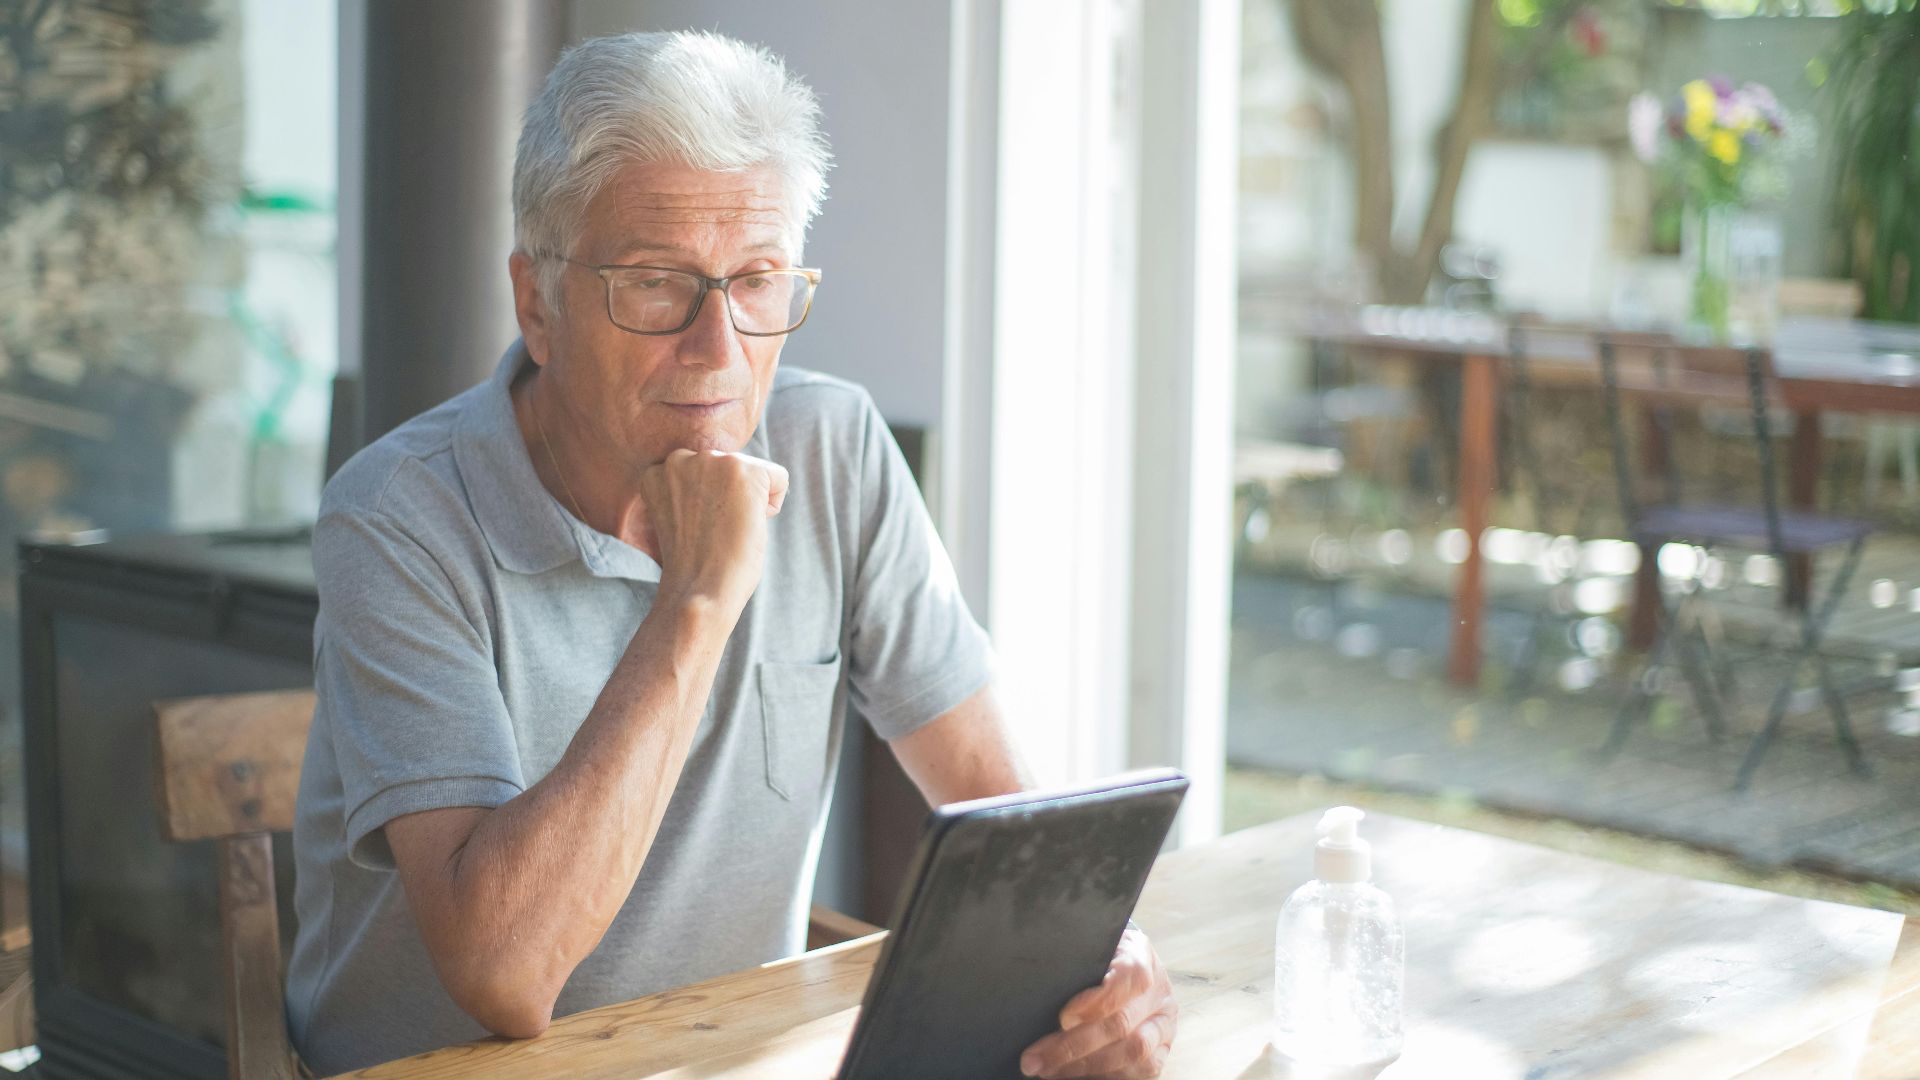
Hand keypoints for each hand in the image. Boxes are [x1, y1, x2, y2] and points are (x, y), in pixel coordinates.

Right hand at [638, 449, 788, 613]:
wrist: (699, 590)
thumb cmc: (693, 565)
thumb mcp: (679, 515)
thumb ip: (692, 488)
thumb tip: (725, 478)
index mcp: (659, 470)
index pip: (705, 474)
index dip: (711, 506)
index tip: (699, 530)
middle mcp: (681, 457)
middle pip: (730, 468)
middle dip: (731, 499)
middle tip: (714, 532)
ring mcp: (711, 460)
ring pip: (753, 472)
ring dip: (749, 502)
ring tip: (727, 529)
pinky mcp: (743, 468)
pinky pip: (779, 478)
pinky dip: (773, 505)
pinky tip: (747, 525)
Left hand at [1019, 926, 1177, 1078]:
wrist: (1126, 967)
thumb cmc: (1098, 958)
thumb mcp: (1089, 947)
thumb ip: (1076, 961)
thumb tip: (1041, 984)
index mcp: (1140, 956)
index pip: (1128, 978)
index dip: (1096, 1001)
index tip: (1062, 1017)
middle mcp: (1158, 993)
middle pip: (1121, 1024)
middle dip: (1073, 1046)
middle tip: (1035, 1058)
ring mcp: (1163, 1026)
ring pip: (1132, 1053)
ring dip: (1084, 1066)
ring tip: (1048, 1069)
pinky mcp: (1160, 1052)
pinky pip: (1139, 1072)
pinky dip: (1103, 1075)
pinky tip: (1071, 1074)